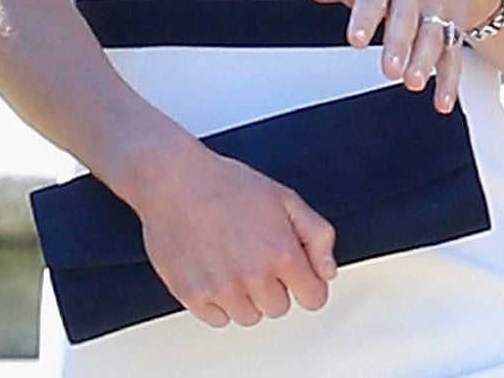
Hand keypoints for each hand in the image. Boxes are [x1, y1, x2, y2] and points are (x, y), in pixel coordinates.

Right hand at [126, 138, 336, 327]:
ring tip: (235, 262)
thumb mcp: (286, 199)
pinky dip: (218, 302)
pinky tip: (215, 272)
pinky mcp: (192, 296)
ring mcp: (221, 289)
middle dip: (275, 287)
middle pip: (279, 308)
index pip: (313, 298)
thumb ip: (317, 236)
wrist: (176, 182)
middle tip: (258, 257)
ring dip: (246, 297)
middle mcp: (252, 276)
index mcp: (281, 252)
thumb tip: (327, 270)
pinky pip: (217, 319)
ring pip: (249, 317)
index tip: (300, 276)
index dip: (309, 285)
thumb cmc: (227, 186)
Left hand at [302, 0, 492, 112]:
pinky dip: (449, 80)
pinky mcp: (455, 28)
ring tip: (413, 81)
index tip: (357, 38)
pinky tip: (441, 100)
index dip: (366, 16)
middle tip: (390, 67)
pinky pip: (453, 55)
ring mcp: (438, 9)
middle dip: (400, 43)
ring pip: (433, 36)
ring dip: (424, 60)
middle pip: (407, 18)